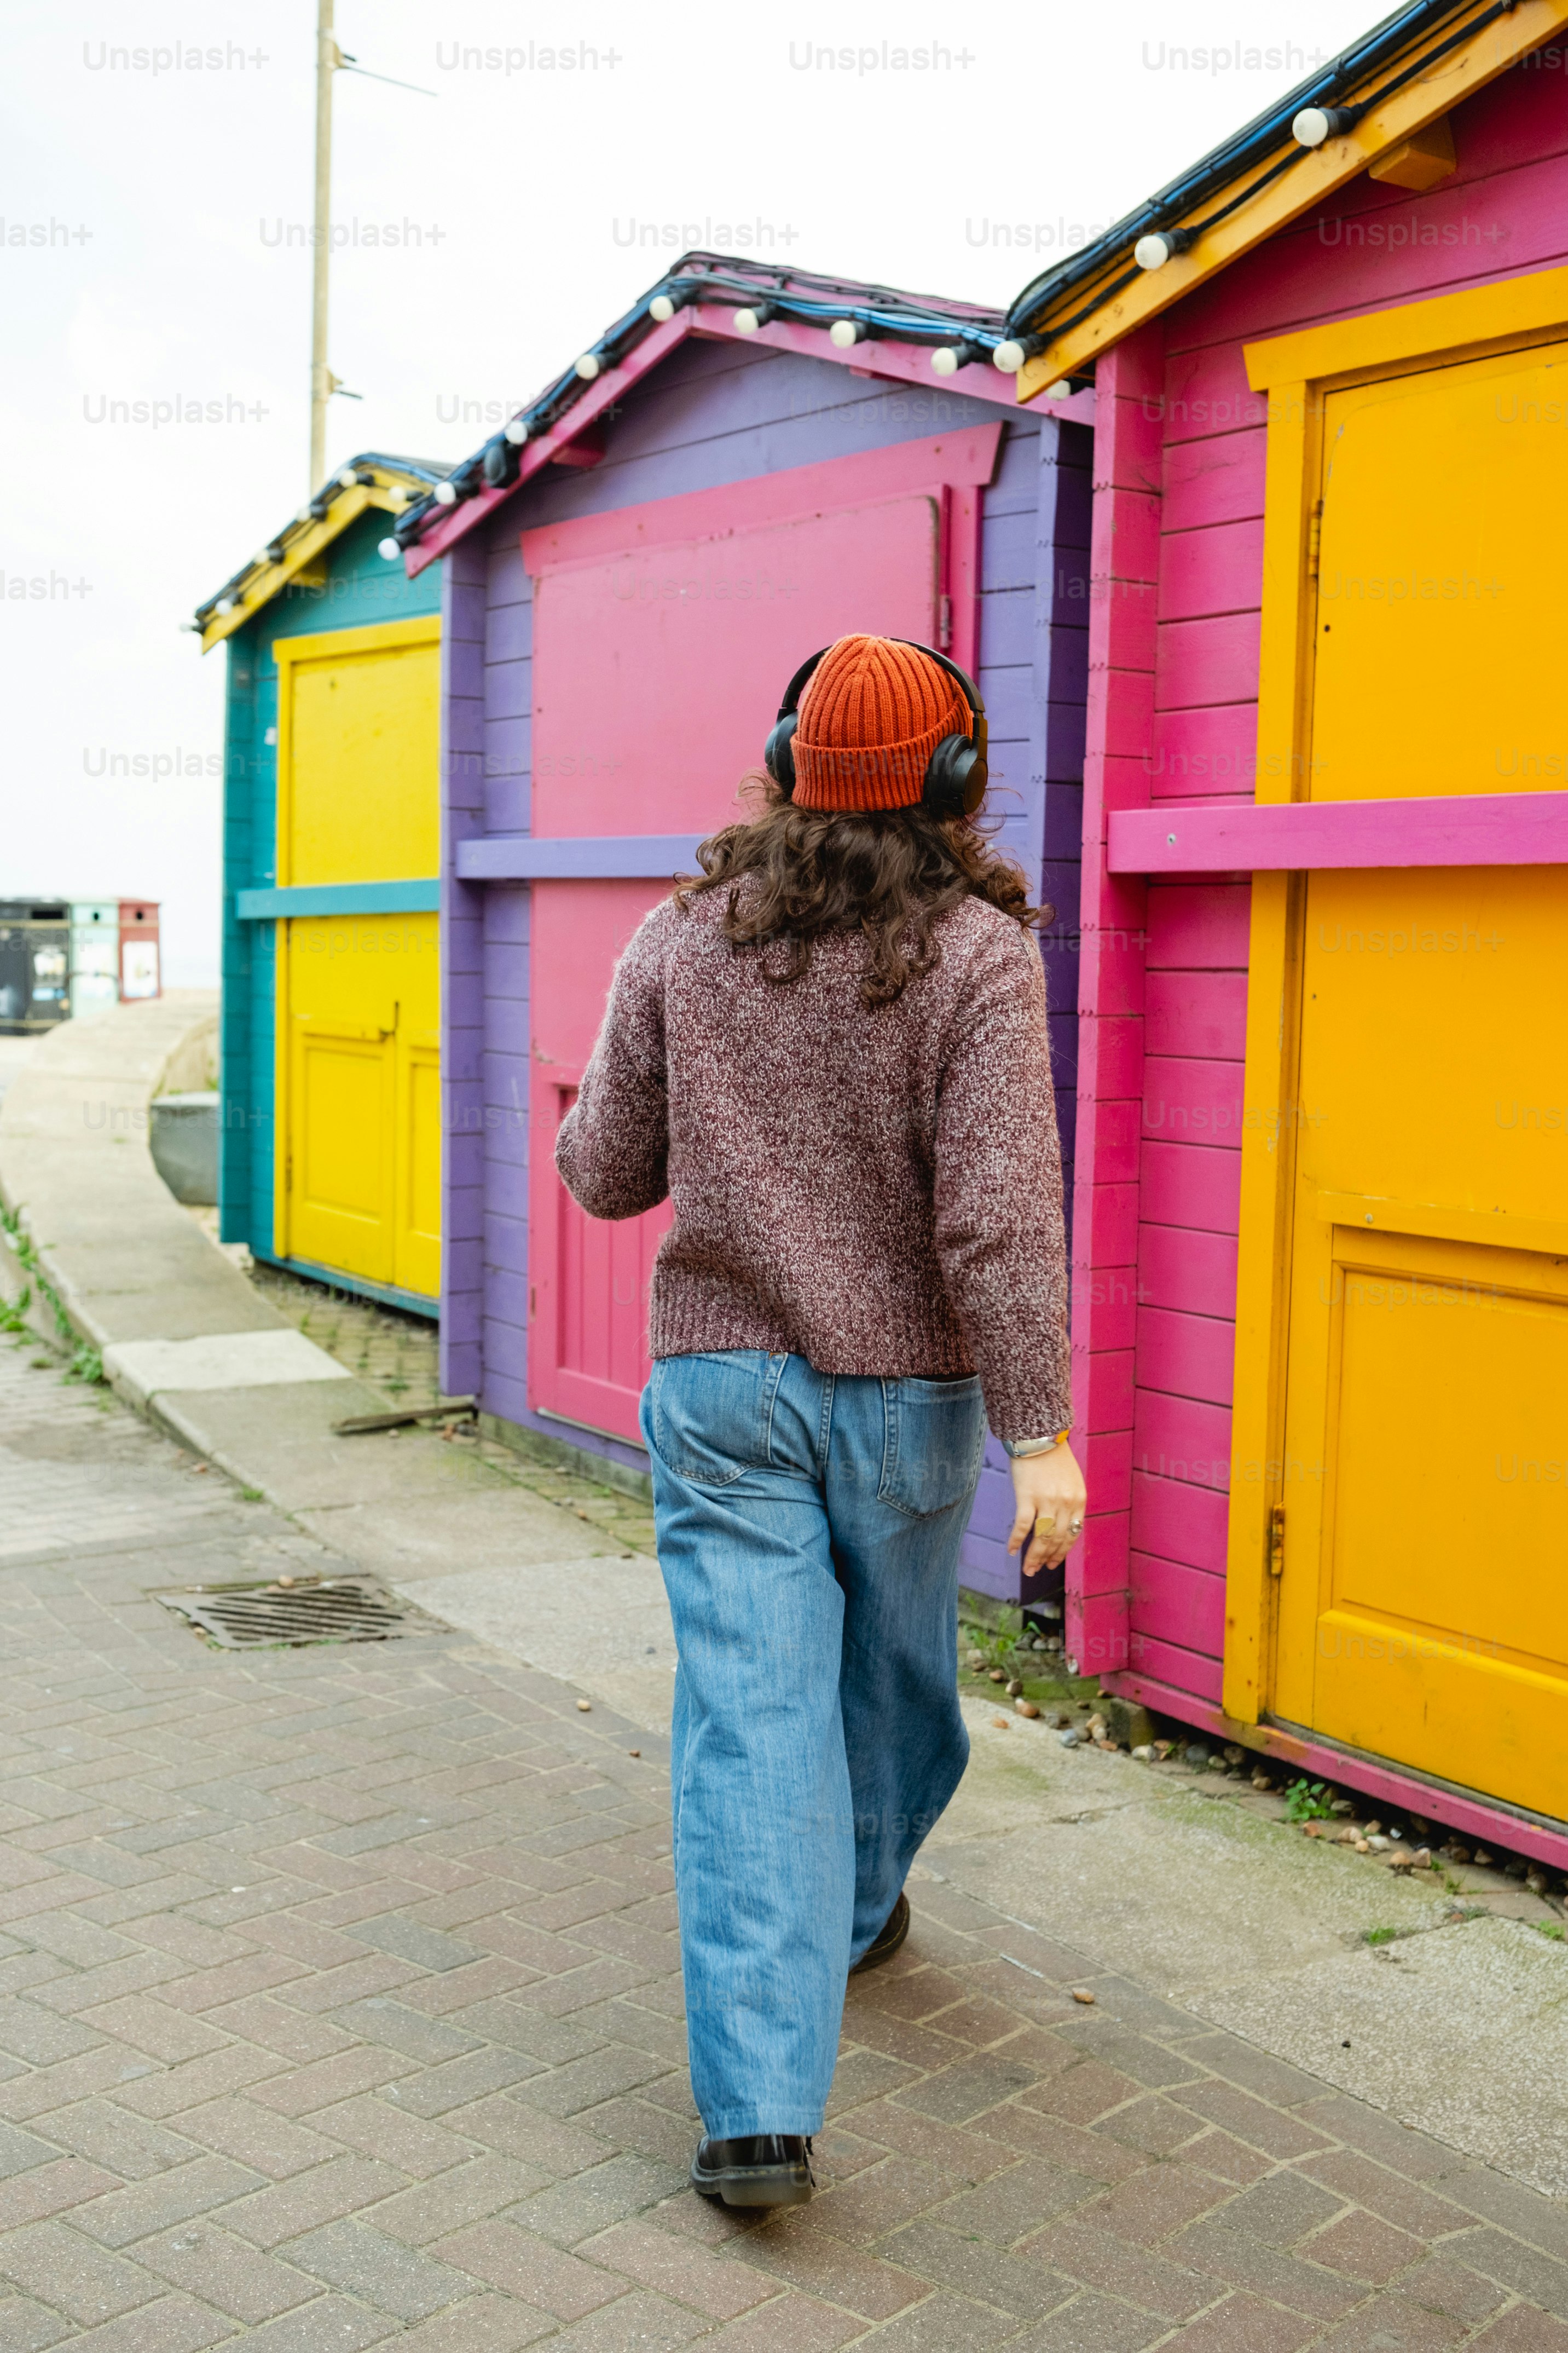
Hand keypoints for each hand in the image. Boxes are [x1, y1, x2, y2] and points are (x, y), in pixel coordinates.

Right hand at [1006, 1443, 1086, 1573]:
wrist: (1039, 1435)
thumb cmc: (1053, 1457)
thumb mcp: (1071, 1481)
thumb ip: (1069, 1502)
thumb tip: (1060, 1525)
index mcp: (1079, 1500)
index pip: (1072, 1534)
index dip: (1062, 1551)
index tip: (1053, 1562)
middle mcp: (1065, 1503)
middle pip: (1057, 1539)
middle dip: (1047, 1558)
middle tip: (1037, 1570)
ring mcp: (1047, 1501)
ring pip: (1042, 1537)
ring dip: (1033, 1556)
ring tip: (1027, 1569)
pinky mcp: (1027, 1496)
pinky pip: (1023, 1525)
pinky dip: (1016, 1540)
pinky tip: (1011, 1550)